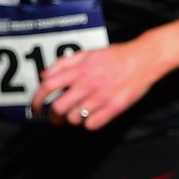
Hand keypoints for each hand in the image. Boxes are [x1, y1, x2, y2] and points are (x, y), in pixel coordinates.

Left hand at [33, 38, 169, 130]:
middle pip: (59, 108)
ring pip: (75, 119)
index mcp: (79, 70)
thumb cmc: (115, 56)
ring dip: (73, 119)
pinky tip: (93, 116)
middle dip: (54, 116)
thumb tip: (44, 75)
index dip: (37, 99)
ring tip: (79, 113)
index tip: (34, 108)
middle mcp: (88, 84)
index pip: (49, 86)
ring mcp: (101, 97)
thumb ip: (64, 63)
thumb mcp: (87, 53)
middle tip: (56, 117)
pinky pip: (92, 125)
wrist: (144, 59)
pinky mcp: (115, 107)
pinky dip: (89, 124)